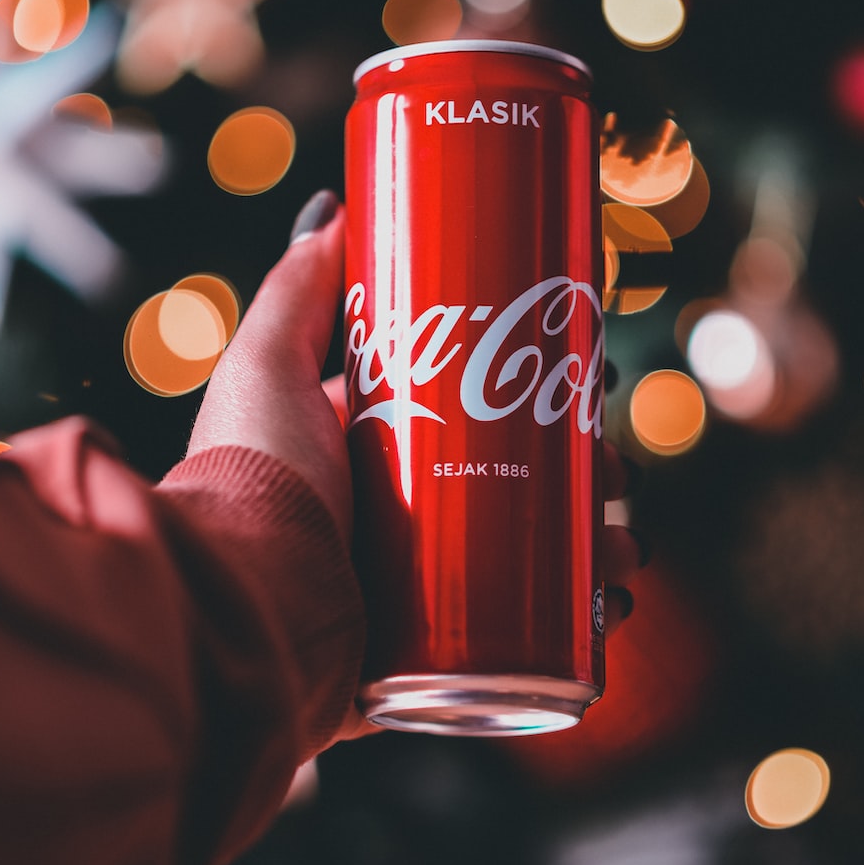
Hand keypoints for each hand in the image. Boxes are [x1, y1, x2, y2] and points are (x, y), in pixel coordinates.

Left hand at [189, 187, 642, 742]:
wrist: (239, 608)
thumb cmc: (249, 479)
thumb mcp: (266, 365)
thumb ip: (298, 289)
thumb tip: (336, 207)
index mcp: (364, 456)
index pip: (471, 409)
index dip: (536, 390)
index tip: (588, 374)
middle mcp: (391, 523)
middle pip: (514, 485)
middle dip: (580, 476)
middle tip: (614, 469)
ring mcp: (413, 594)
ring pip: (530, 564)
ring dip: (593, 552)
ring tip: (624, 545)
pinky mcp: (427, 657)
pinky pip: (521, 642)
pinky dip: (576, 627)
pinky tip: (611, 611)